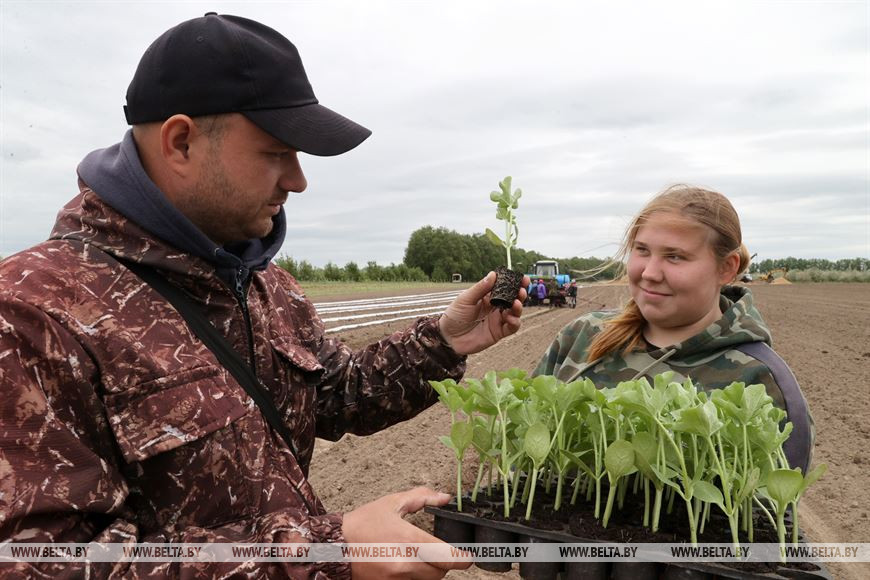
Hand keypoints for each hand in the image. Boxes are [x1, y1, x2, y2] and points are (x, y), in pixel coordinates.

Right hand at [342, 487, 471, 579]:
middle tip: (444, 550)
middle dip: (447, 562)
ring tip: (424, 555)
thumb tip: (444, 497)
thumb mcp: (391, 503)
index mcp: (410, 540)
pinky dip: (418, 575)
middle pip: (442, 572)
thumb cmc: (361, 524)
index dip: (465, 558)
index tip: (469, 554)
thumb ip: (421, 497)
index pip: (450, 557)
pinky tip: (409, 562)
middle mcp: (406, 563)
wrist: (333, 547)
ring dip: (434, 570)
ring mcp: (398, 578)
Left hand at [438, 271, 528, 354]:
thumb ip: (480, 288)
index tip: (522, 278)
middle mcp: (495, 307)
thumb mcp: (465, 299)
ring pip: (514, 313)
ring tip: (516, 303)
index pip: (504, 288)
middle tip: (522, 290)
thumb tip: (493, 274)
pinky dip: (515, 322)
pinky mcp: (498, 332)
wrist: (448, 337)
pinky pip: (511, 328)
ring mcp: (497, 320)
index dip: (514, 283)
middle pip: (512, 299)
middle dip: (520, 294)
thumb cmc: (454, 316)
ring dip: (519, 308)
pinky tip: (511, 318)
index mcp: (487, 297)